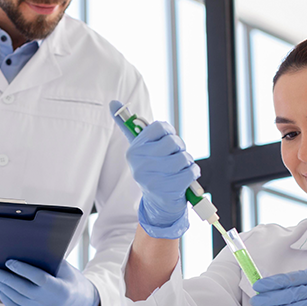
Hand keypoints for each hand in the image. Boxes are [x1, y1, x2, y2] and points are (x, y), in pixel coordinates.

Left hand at [0, 259, 99, 305]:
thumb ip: (47, 261)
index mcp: (61, 289)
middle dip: (4, 279)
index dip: (23, 270)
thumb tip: (22, 249)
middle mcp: (51, 304)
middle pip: (23, 290)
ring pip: (16, 300)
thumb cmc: (70, 279)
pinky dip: (5, 298)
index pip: (39, 279)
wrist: (80, 304)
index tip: (9, 261)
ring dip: (1, 288)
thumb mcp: (65, 268)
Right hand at [110, 100, 197, 238]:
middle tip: (174, 156)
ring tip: (179, 169)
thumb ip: (129, 126)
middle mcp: (139, 163)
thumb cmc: (154, 169)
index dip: (168, 132)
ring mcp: (151, 178)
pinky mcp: (166, 189)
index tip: (166, 141)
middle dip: (179, 148)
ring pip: (183, 157)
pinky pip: (190, 171)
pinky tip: (185, 177)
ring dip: (187, 162)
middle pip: (172, 142)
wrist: (158, 202)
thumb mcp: (142, 148)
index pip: (159, 127)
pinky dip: (193, 173)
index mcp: (134, 150)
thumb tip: (113, 102)